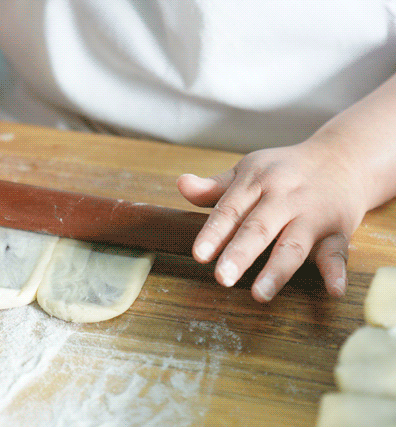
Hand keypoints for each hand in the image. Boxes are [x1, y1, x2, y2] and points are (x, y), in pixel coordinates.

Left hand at [177, 141, 365, 301]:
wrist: (343, 157)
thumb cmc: (284, 170)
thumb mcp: (249, 170)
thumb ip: (214, 187)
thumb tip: (181, 184)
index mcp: (257, 182)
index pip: (230, 209)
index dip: (213, 233)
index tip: (198, 255)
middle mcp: (284, 197)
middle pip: (259, 227)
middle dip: (240, 253)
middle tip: (222, 278)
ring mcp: (313, 214)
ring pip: (293, 244)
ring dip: (277, 270)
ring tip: (259, 294)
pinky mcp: (338, 230)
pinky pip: (338, 252)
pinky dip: (337, 272)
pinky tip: (333, 291)